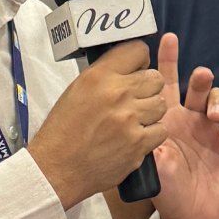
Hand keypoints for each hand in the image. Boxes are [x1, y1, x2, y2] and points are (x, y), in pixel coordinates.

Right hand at [30, 41, 167, 209]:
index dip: (140, 60)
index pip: (137, 50)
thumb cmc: (64, 130)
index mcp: (99, 76)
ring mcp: (130, 119)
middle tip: (136, 99)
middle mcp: (117, 93)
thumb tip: (130, 67)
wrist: (57, 168)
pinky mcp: (138, 144)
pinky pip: (161, 130)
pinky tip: (135, 137)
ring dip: (151, 112)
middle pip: (155, 78)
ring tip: (134, 120)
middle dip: (148, 87)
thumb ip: (105, 76)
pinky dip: (151, 135)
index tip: (136, 69)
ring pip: (161, 104)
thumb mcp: (77, 90)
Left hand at [145, 34, 218, 218]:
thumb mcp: (154, 170)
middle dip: (200, 77)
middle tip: (200, 76)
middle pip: (196, 86)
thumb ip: (153, 148)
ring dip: (218, 100)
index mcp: (166, 121)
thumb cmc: (169, 194)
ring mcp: (212, 129)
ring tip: (213, 116)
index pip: (164, 85)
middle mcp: (190, 120)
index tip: (168, 38)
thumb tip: (149, 128)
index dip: (166, 61)